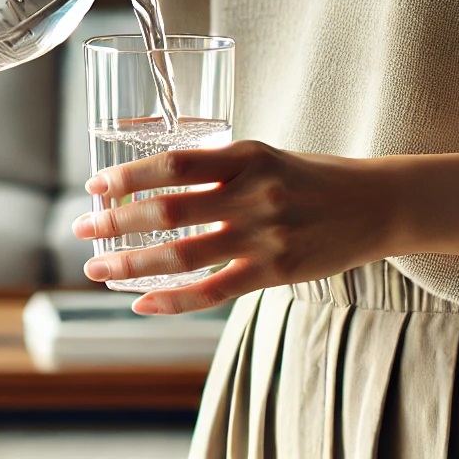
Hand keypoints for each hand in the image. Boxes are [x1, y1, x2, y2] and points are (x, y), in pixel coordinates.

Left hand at [71, 140, 407, 314]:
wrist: (377, 203)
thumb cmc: (313, 177)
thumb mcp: (266, 156)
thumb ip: (220, 169)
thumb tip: (158, 183)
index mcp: (246, 156)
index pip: (174, 162)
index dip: (128, 175)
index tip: (95, 185)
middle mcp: (252, 194)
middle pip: (168, 210)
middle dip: (115, 221)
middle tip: (81, 229)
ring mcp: (264, 236)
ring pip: (182, 255)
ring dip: (131, 263)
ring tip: (97, 268)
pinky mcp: (276, 271)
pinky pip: (213, 292)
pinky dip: (172, 300)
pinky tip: (142, 302)